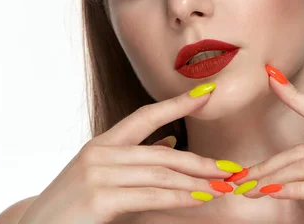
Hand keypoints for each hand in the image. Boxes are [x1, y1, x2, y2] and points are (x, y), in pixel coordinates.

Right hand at [18, 83, 239, 223]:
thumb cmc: (71, 209)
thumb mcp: (102, 178)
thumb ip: (136, 161)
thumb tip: (170, 144)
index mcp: (101, 144)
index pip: (145, 115)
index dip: (177, 104)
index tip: (206, 94)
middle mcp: (99, 153)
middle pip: (162, 153)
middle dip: (201, 161)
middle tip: (231, 167)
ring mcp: (97, 174)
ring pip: (160, 174)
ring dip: (196, 181)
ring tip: (223, 186)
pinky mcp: (99, 198)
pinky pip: (150, 196)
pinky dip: (178, 198)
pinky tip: (199, 199)